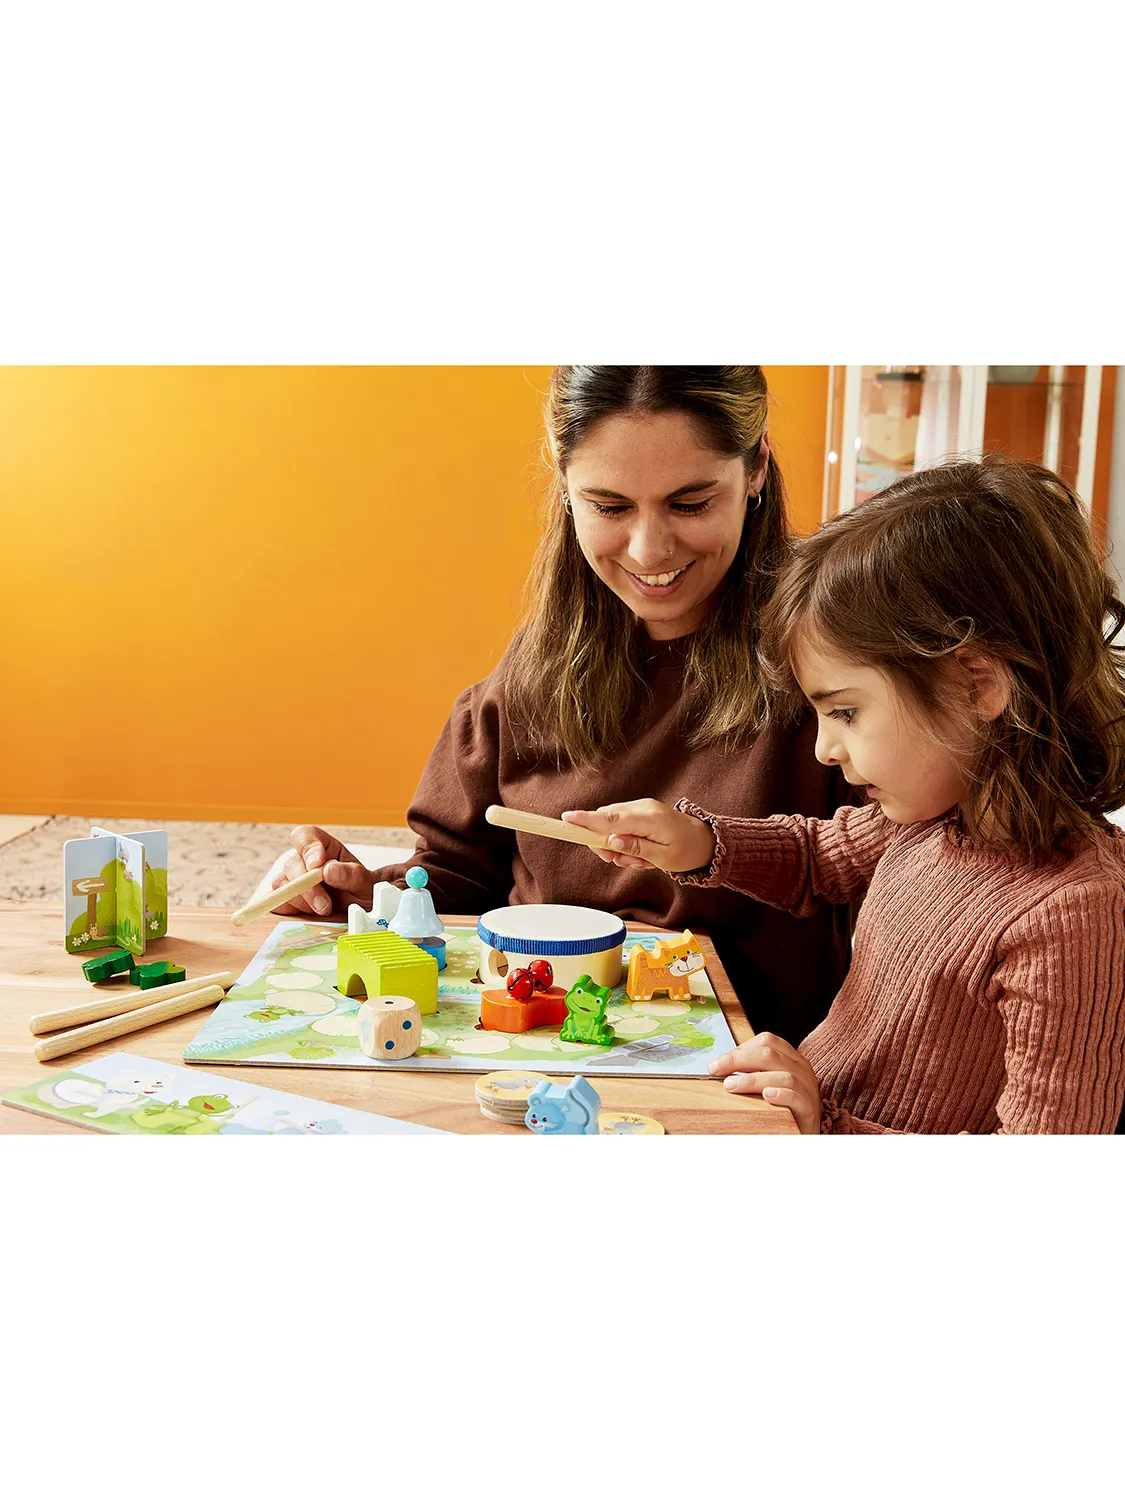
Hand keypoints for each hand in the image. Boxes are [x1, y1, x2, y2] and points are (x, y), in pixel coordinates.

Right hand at [270, 825, 375, 917]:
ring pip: (281, 884)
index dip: (307, 847)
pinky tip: (306, 917)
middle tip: (325, 904)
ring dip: (300, 901)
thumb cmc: (364, 892)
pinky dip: (288, 911)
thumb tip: (329, 870)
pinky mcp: (287, 902)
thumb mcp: (367, 883)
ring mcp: (293, 882)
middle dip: (307, 886)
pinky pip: (276, 904)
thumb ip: (353, 875)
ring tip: (323, 911)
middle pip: (291, 864)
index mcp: (323, 847)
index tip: (317, 864)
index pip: (305, 836)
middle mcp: (304, 861)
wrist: (363, 913)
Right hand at [560, 799, 715, 872]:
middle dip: (605, 844)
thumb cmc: (687, 851)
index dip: (587, 820)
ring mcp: (640, 808)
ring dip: (618, 846)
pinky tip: (640, 852)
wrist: (705, 841)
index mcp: (649, 819)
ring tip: (640, 859)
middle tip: (617, 860)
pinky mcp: (640, 812)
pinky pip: (621, 825)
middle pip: (606, 821)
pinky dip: (624, 841)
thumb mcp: (662, 858)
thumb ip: (635, 848)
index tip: (566, 818)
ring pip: (611, 825)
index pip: (611, 819)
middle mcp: (642, 808)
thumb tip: (611, 842)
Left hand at [708, 1033, 822, 1133]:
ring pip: (783, 1076)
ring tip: (731, 1086)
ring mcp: (808, 1089)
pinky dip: (781, 1095)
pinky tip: (766, 1096)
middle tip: (717, 1070)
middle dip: (738, 1060)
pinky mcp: (810, 1110)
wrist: (805, 1136)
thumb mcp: (768, 1084)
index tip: (717, 1063)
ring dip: (752, 1080)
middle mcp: (802, 1070)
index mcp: (791, 1059)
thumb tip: (719, 1067)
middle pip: (770, 1055)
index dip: (740, 1049)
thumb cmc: (783, 1108)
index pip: (767, 1042)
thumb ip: (752, 1073)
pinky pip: (797, 1098)